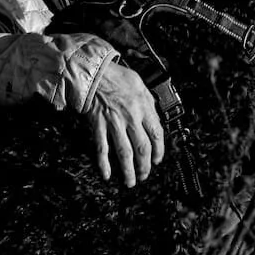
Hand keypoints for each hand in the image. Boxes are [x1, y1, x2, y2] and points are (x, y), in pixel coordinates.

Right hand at [85, 59, 164, 187]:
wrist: (94, 72)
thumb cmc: (117, 76)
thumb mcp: (141, 86)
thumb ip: (148, 104)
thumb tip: (154, 118)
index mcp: (144, 108)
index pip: (157, 135)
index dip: (159, 151)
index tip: (157, 160)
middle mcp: (132, 118)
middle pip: (143, 148)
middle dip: (145, 166)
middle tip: (144, 176)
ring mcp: (114, 123)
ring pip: (125, 152)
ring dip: (128, 170)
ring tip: (130, 182)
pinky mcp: (98, 125)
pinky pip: (102, 148)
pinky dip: (104, 163)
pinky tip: (107, 175)